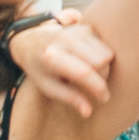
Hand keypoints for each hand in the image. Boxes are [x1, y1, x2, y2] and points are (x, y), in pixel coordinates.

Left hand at [6, 13, 118, 129]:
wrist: (31, 41)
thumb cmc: (40, 69)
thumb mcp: (48, 87)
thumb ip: (69, 98)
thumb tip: (88, 112)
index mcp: (53, 57)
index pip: (84, 72)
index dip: (98, 88)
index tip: (104, 99)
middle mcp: (66, 40)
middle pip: (101, 61)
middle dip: (103, 76)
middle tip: (93, 85)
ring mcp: (77, 30)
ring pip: (107, 52)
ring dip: (105, 66)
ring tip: (91, 73)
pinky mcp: (86, 26)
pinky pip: (106, 45)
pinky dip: (103, 56)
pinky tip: (90, 60)